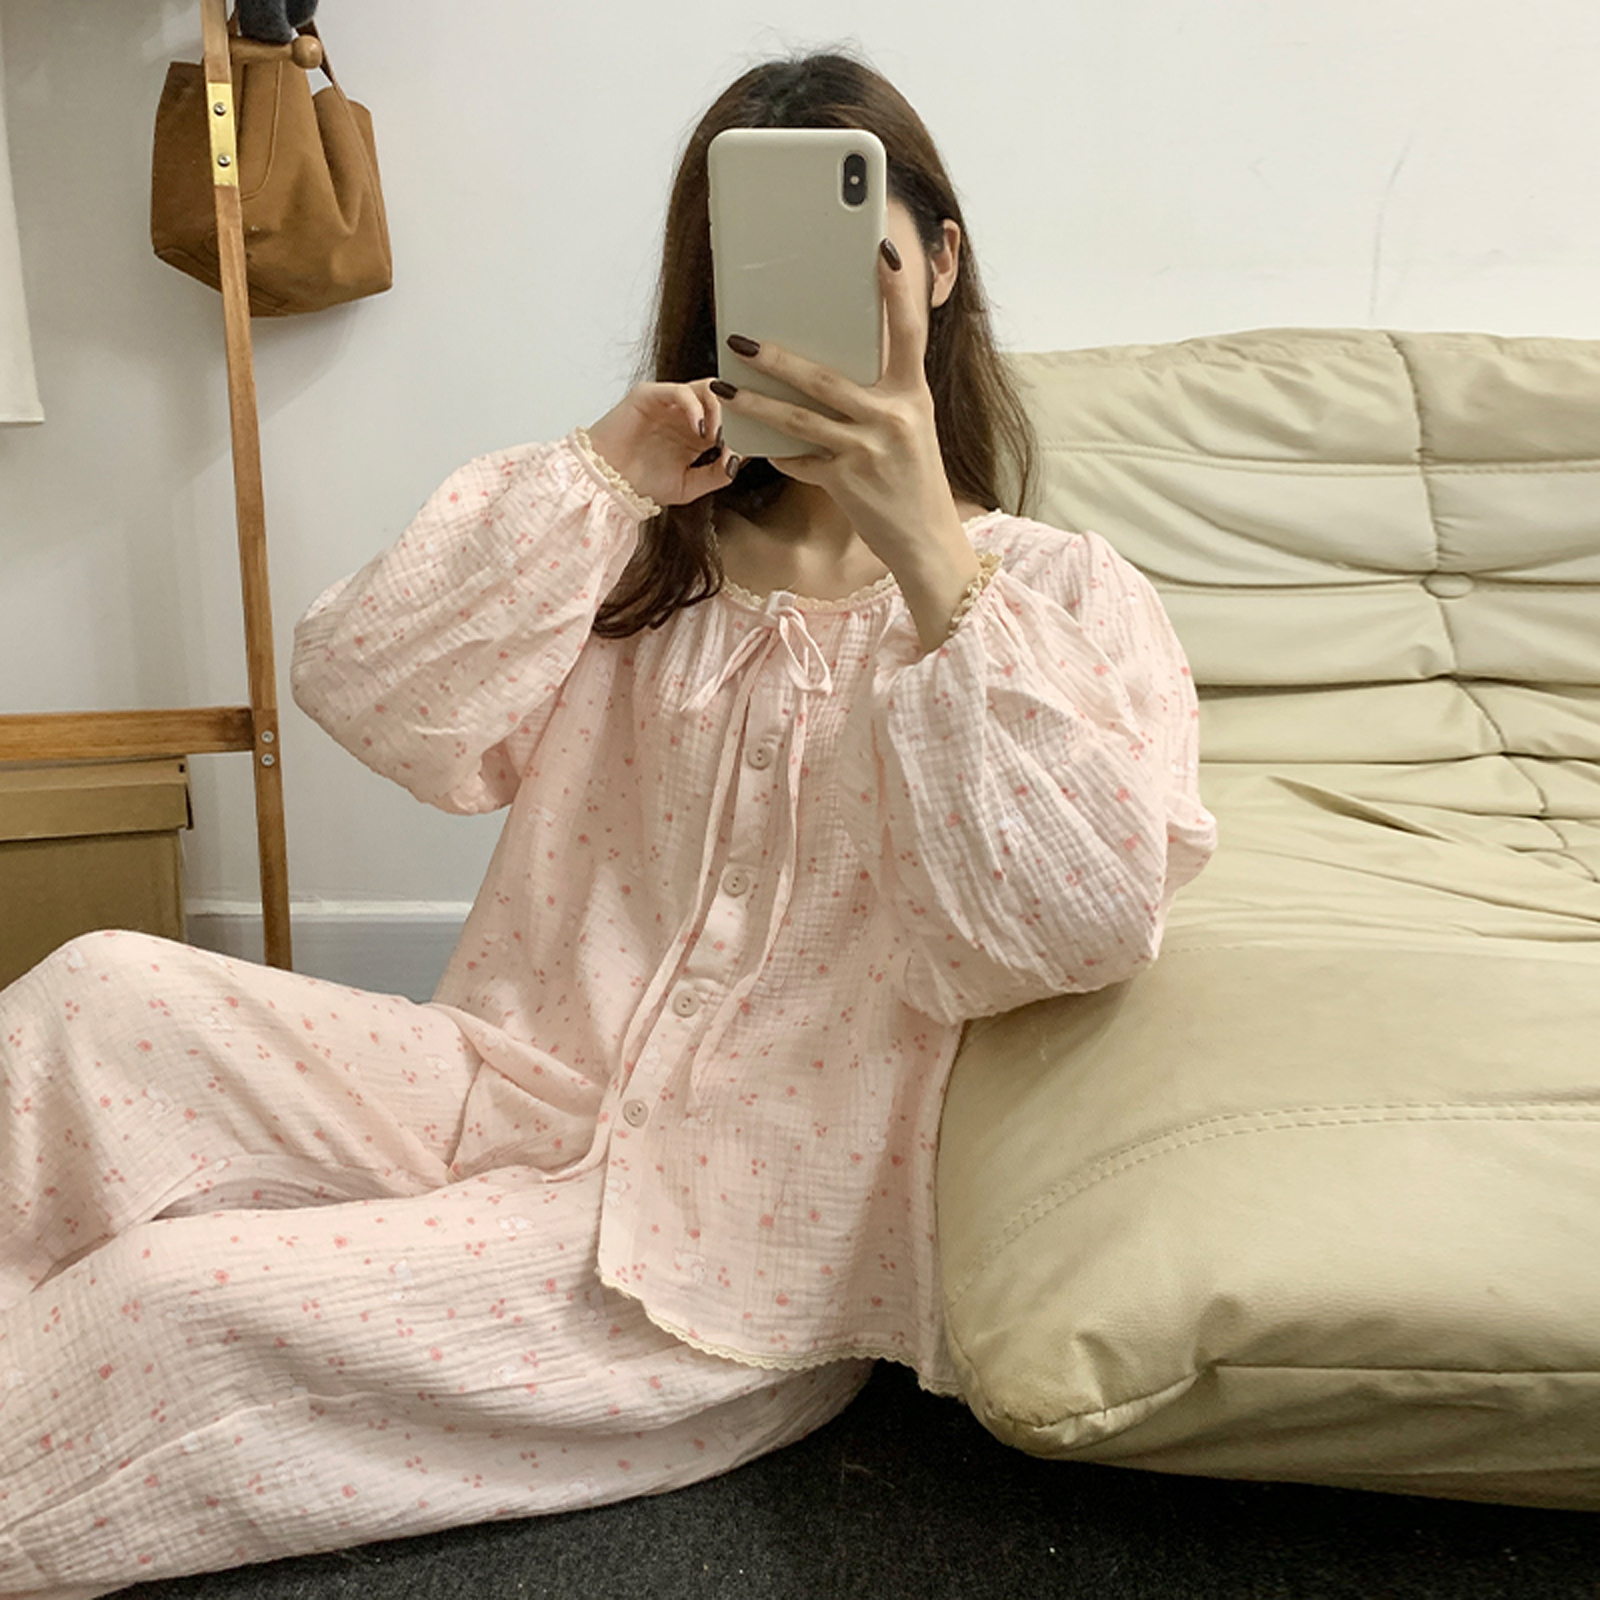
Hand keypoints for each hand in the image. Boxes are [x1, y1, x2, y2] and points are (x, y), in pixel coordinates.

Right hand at [585, 379, 732, 508]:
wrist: (607, 484)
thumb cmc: (641, 484)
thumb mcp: (689, 486)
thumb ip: (717, 475)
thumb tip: (739, 460)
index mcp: (698, 434)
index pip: (732, 419)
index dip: (746, 429)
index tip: (754, 446)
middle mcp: (686, 414)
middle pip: (724, 399)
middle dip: (737, 416)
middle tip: (739, 437)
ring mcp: (669, 402)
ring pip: (708, 388)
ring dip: (721, 410)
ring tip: (718, 435)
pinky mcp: (651, 394)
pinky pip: (682, 391)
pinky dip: (697, 408)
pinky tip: (700, 431)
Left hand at [709, 240, 968, 575]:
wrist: (926, 541)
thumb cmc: (914, 480)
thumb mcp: (910, 428)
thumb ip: (881, 397)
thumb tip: (836, 366)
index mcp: (912, 395)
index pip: (909, 331)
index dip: (897, 290)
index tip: (882, 251)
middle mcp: (892, 417)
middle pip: (824, 377)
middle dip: (777, 358)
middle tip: (739, 339)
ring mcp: (867, 450)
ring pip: (798, 419)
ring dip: (755, 403)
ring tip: (722, 386)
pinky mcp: (847, 482)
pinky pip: (799, 461)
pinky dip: (777, 453)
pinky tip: (755, 445)